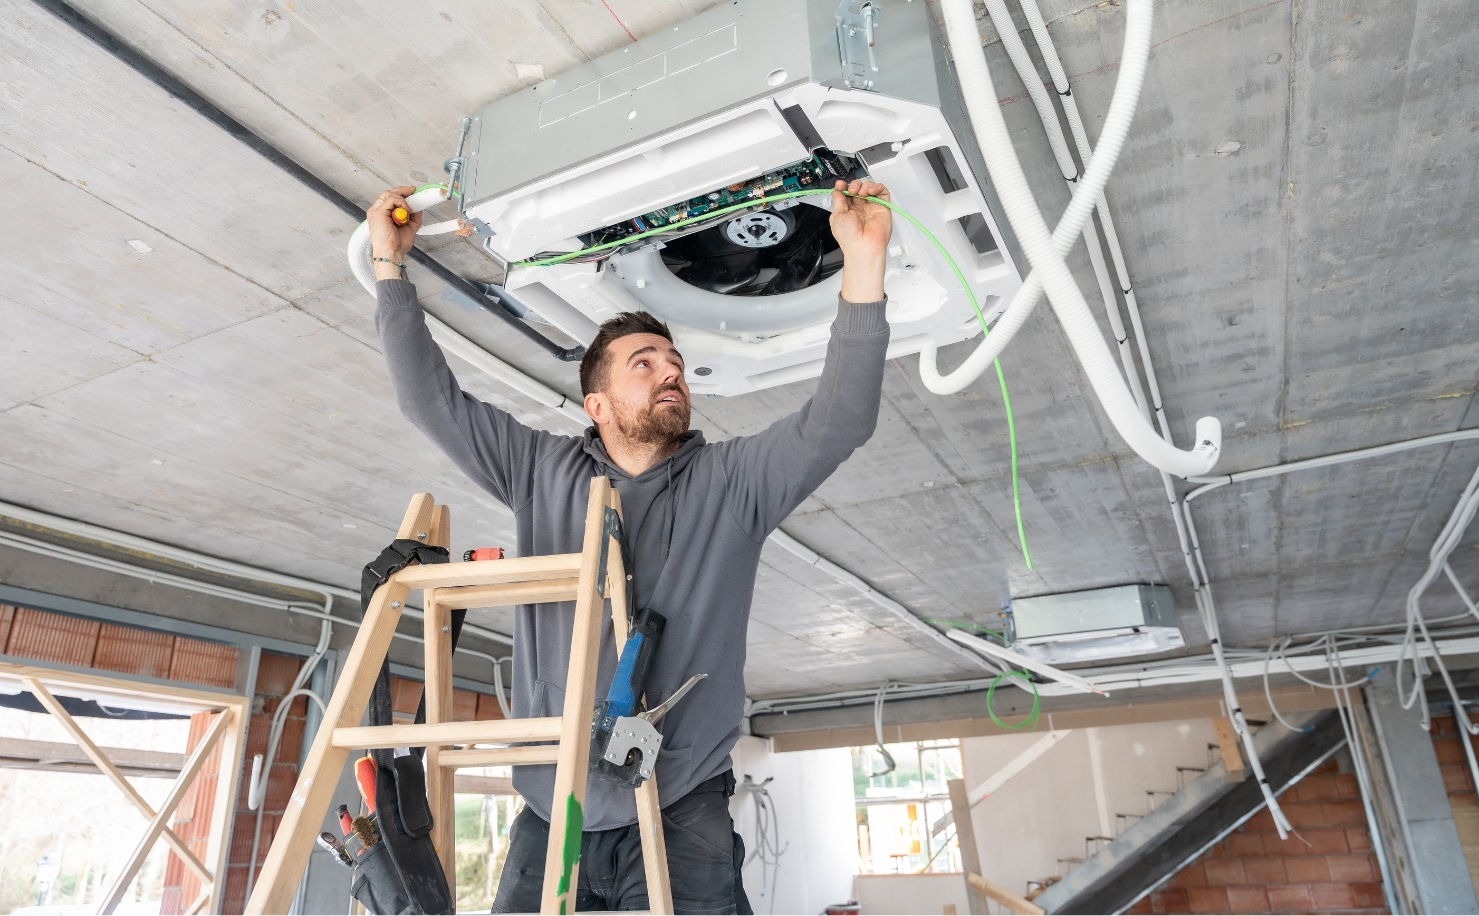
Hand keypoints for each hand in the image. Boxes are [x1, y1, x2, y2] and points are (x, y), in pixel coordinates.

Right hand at [368, 186, 421, 279]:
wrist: (392, 253)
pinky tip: (406, 211)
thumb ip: (413, 216)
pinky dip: (401, 203)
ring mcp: (376, 211)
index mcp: (382, 214)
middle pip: (388, 193)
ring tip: (409, 210)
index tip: (412, 193)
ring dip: (402, 199)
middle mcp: (377, 211)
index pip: (389, 198)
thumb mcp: (410, 227)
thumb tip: (419, 207)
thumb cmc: (397, 245)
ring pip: (389, 194)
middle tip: (413, 191)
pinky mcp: (378, 213)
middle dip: (402, 190)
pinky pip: (391, 199)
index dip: (401, 194)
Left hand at [830, 179, 890, 302]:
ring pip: (870, 187)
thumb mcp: (837, 216)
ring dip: (864, 185)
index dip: (843, 187)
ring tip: (861, 192)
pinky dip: (877, 187)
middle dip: (854, 185)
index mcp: (847, 211)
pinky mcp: (882, 207)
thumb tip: (837, 191)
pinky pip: (882, 192)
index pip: (846, 194)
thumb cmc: (849, 237)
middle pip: (858, 188)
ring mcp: (871, 207)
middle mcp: (859, 209)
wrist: (863, 246)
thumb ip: (838, 201)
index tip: (840, 184)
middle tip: (852, 190)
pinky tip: (871, 191)